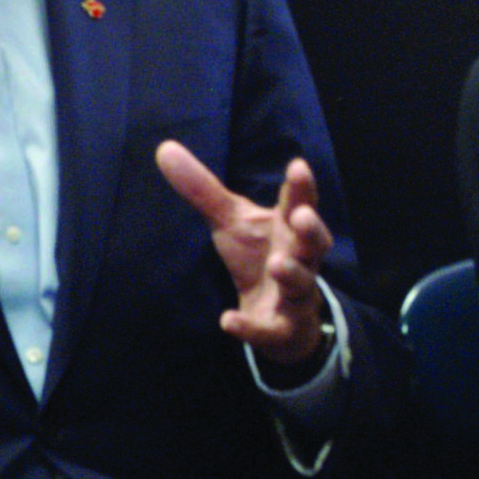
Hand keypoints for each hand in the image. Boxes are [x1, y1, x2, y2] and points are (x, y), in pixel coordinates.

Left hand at [155, 141, 332, 365]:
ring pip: (301, 283)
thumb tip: (164, 147)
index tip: (297, 166)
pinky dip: (250, 327)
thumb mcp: (230, 222)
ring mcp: (293, 295)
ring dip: (292, 273)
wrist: (276, 318)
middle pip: (314, 242)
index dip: (301, 187)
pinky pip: (269, 330)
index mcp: (287, 228)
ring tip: (277, 264)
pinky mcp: (280, 328)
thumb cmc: (258, 256)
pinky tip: (228, 321)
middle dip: (311, 229)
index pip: (299, 203)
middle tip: (302, 216)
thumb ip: (203, 189)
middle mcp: (299, 258)